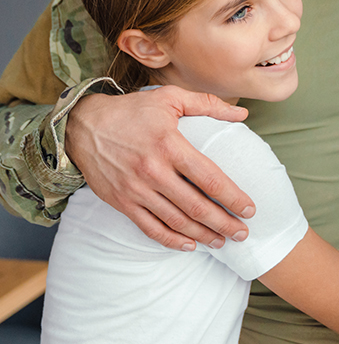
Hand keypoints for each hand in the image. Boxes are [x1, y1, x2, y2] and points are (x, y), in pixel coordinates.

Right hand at [65, 86, 252, 249]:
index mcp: (170, 145)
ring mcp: (136, 190)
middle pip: (196, 206)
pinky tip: (190, 245)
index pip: (209, 178)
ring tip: (223, 241)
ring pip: (176, 221)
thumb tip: (242, 117)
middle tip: (243, 233)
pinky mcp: (121, 202)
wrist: (83, 125)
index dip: (232, 197)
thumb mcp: (171, 98)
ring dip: (203, 235)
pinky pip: (149, 228)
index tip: (250, 208)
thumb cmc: (133, 110)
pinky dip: (171, 240)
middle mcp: (153, 171)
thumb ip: (209, 105)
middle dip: (224, 222)